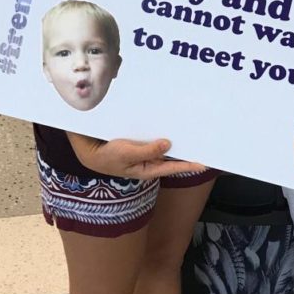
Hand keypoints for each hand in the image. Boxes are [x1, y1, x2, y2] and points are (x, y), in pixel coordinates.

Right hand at [68, 133, 205, 180]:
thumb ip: (148, 150)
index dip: (189, 165)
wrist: (90, 151)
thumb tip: (168, 144)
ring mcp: (144, 152)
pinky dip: (162, 133)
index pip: (173, 167)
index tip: (204, 163)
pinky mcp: (139, 143)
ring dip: (175, 140)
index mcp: (148, 169)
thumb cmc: (108, 156)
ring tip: (191, 132)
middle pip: (172, 156)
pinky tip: (170, 124)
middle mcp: (149, 161)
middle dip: (186, 150)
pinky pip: (154, 138)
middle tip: (203, 144)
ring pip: (164, 147)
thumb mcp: (127, 154)